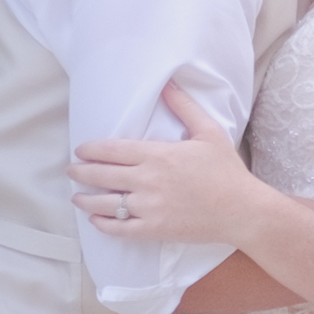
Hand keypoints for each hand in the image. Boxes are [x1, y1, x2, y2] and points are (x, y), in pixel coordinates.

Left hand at [70, 85, 264, 244]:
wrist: (242, 210)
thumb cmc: (226, 171)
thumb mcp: (209, 132)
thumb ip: (184, 108)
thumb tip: (167, 84)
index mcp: (157, 155)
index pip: (111, 150)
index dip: (90, 150)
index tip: (80, 150)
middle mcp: (147, 180)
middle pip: (101, 176)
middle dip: (81, 172)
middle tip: (72, 171)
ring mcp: (148, 207)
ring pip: (104, 203)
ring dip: (85, 199)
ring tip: (77, 196)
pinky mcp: (153, 229)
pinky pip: (119, 228)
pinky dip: (102, 223)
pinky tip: (95, 219)